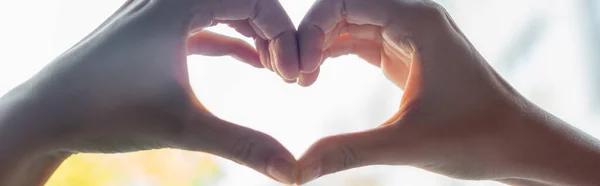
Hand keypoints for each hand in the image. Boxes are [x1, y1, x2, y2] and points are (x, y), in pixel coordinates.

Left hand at [0, 0, 298, 183]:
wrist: (43, 116)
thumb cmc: (105, 111)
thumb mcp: (184, 127)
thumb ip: (244, 145)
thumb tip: (294, 172)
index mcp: (179, 2)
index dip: (285, 36)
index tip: (293, 77)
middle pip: (242, 0)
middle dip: (273, 34)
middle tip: (289, 74)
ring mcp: (156, 12)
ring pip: (223, 10)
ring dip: (254, 34)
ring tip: (276, 68)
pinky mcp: (150, 31)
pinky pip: (204, 24)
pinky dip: (231, 39)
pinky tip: (250, 62)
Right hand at [295, 0, 599, 184]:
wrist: (519, 145)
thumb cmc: (477, 138)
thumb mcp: (405, 144)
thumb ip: (346, 151)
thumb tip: (295, 169)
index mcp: (417, 22)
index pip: (344, 3)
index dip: (310, 31)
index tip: (294, 70)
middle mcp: (413, 18)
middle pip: (343, 9)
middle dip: (310, 37)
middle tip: (289, 75)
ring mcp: (409, 34)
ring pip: (349, 25)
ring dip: (319, 46)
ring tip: (298, 79)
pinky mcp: (406, 54)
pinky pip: (360, 41)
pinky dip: (333, 54)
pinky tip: (314, 75)